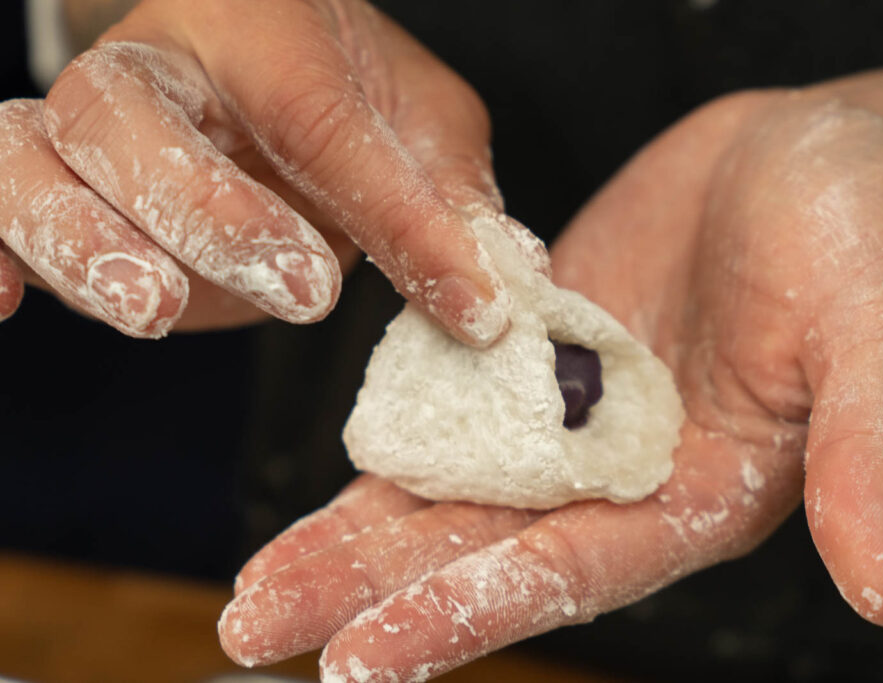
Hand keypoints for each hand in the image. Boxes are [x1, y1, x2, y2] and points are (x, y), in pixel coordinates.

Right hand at [0, 0, 510, 342]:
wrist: (251, 68)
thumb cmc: (341, 90)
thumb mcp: (419, 126)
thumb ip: (450, 195)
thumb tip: (497, 283)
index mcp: (257, 27)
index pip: (318, 116)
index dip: (396, 214)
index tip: (470, 300)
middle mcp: (153, 67)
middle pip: (134, 118)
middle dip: (214, 213)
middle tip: (304, 292)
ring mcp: (86, 130)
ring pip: (34, 161)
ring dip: (86, 243)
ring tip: (154, 310)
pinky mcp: (52, 189)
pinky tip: (5, 299)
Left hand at [216, 91, 882, 679]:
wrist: (810, 151)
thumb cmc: (866, 235)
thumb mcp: (882, 335)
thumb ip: (867, 460)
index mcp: (698, 494)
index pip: (573, 574)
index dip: (470, 615)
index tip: (365, 659)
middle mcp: (621, 474)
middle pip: (484, 549)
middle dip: (374, 594)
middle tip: (261, 630)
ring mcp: (571, 414)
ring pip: (451, 489)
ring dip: (355, 537)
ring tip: (259, 586)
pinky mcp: (537, 351)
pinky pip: (454, 402)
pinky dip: (390, 441)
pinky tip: (322, 476)